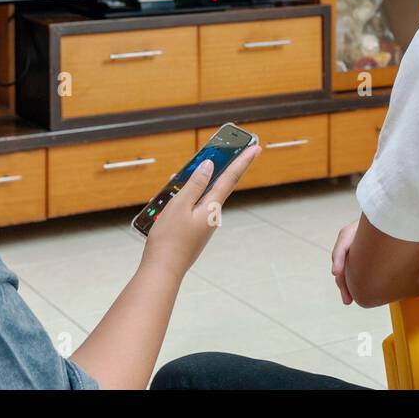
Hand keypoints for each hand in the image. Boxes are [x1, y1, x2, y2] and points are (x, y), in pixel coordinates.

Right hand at [141, 144, 259, 280]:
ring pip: (202, 195)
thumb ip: (195, 184)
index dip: (242, 161)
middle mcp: (211, 215)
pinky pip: (193, 206)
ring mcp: (203, 224)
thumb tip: (209, 166)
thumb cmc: (169, 239)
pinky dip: (185, 196)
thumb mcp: (179, 205)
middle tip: (226, 149)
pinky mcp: (193, 230)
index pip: (230, 178)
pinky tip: (172, 193)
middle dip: (222, 167)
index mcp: (211, 208)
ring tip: (182, 173)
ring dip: (195, 182)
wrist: (162, 270)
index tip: (256, 147)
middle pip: (219, 184)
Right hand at [332, 218, 418, 304]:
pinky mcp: (363, 252)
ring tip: (348, 300)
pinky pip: (352, 265)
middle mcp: (359, 233)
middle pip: (342, 252)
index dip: (340, 254)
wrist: (412, 218)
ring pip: (345, 261)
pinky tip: (354, 294)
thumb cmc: (413, 223)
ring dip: (344, 281)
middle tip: (346, 298)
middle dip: (341, 275)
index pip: (346, 236)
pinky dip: (350, 279)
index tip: (336, 272)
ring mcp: (360, 243)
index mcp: (368, 224)